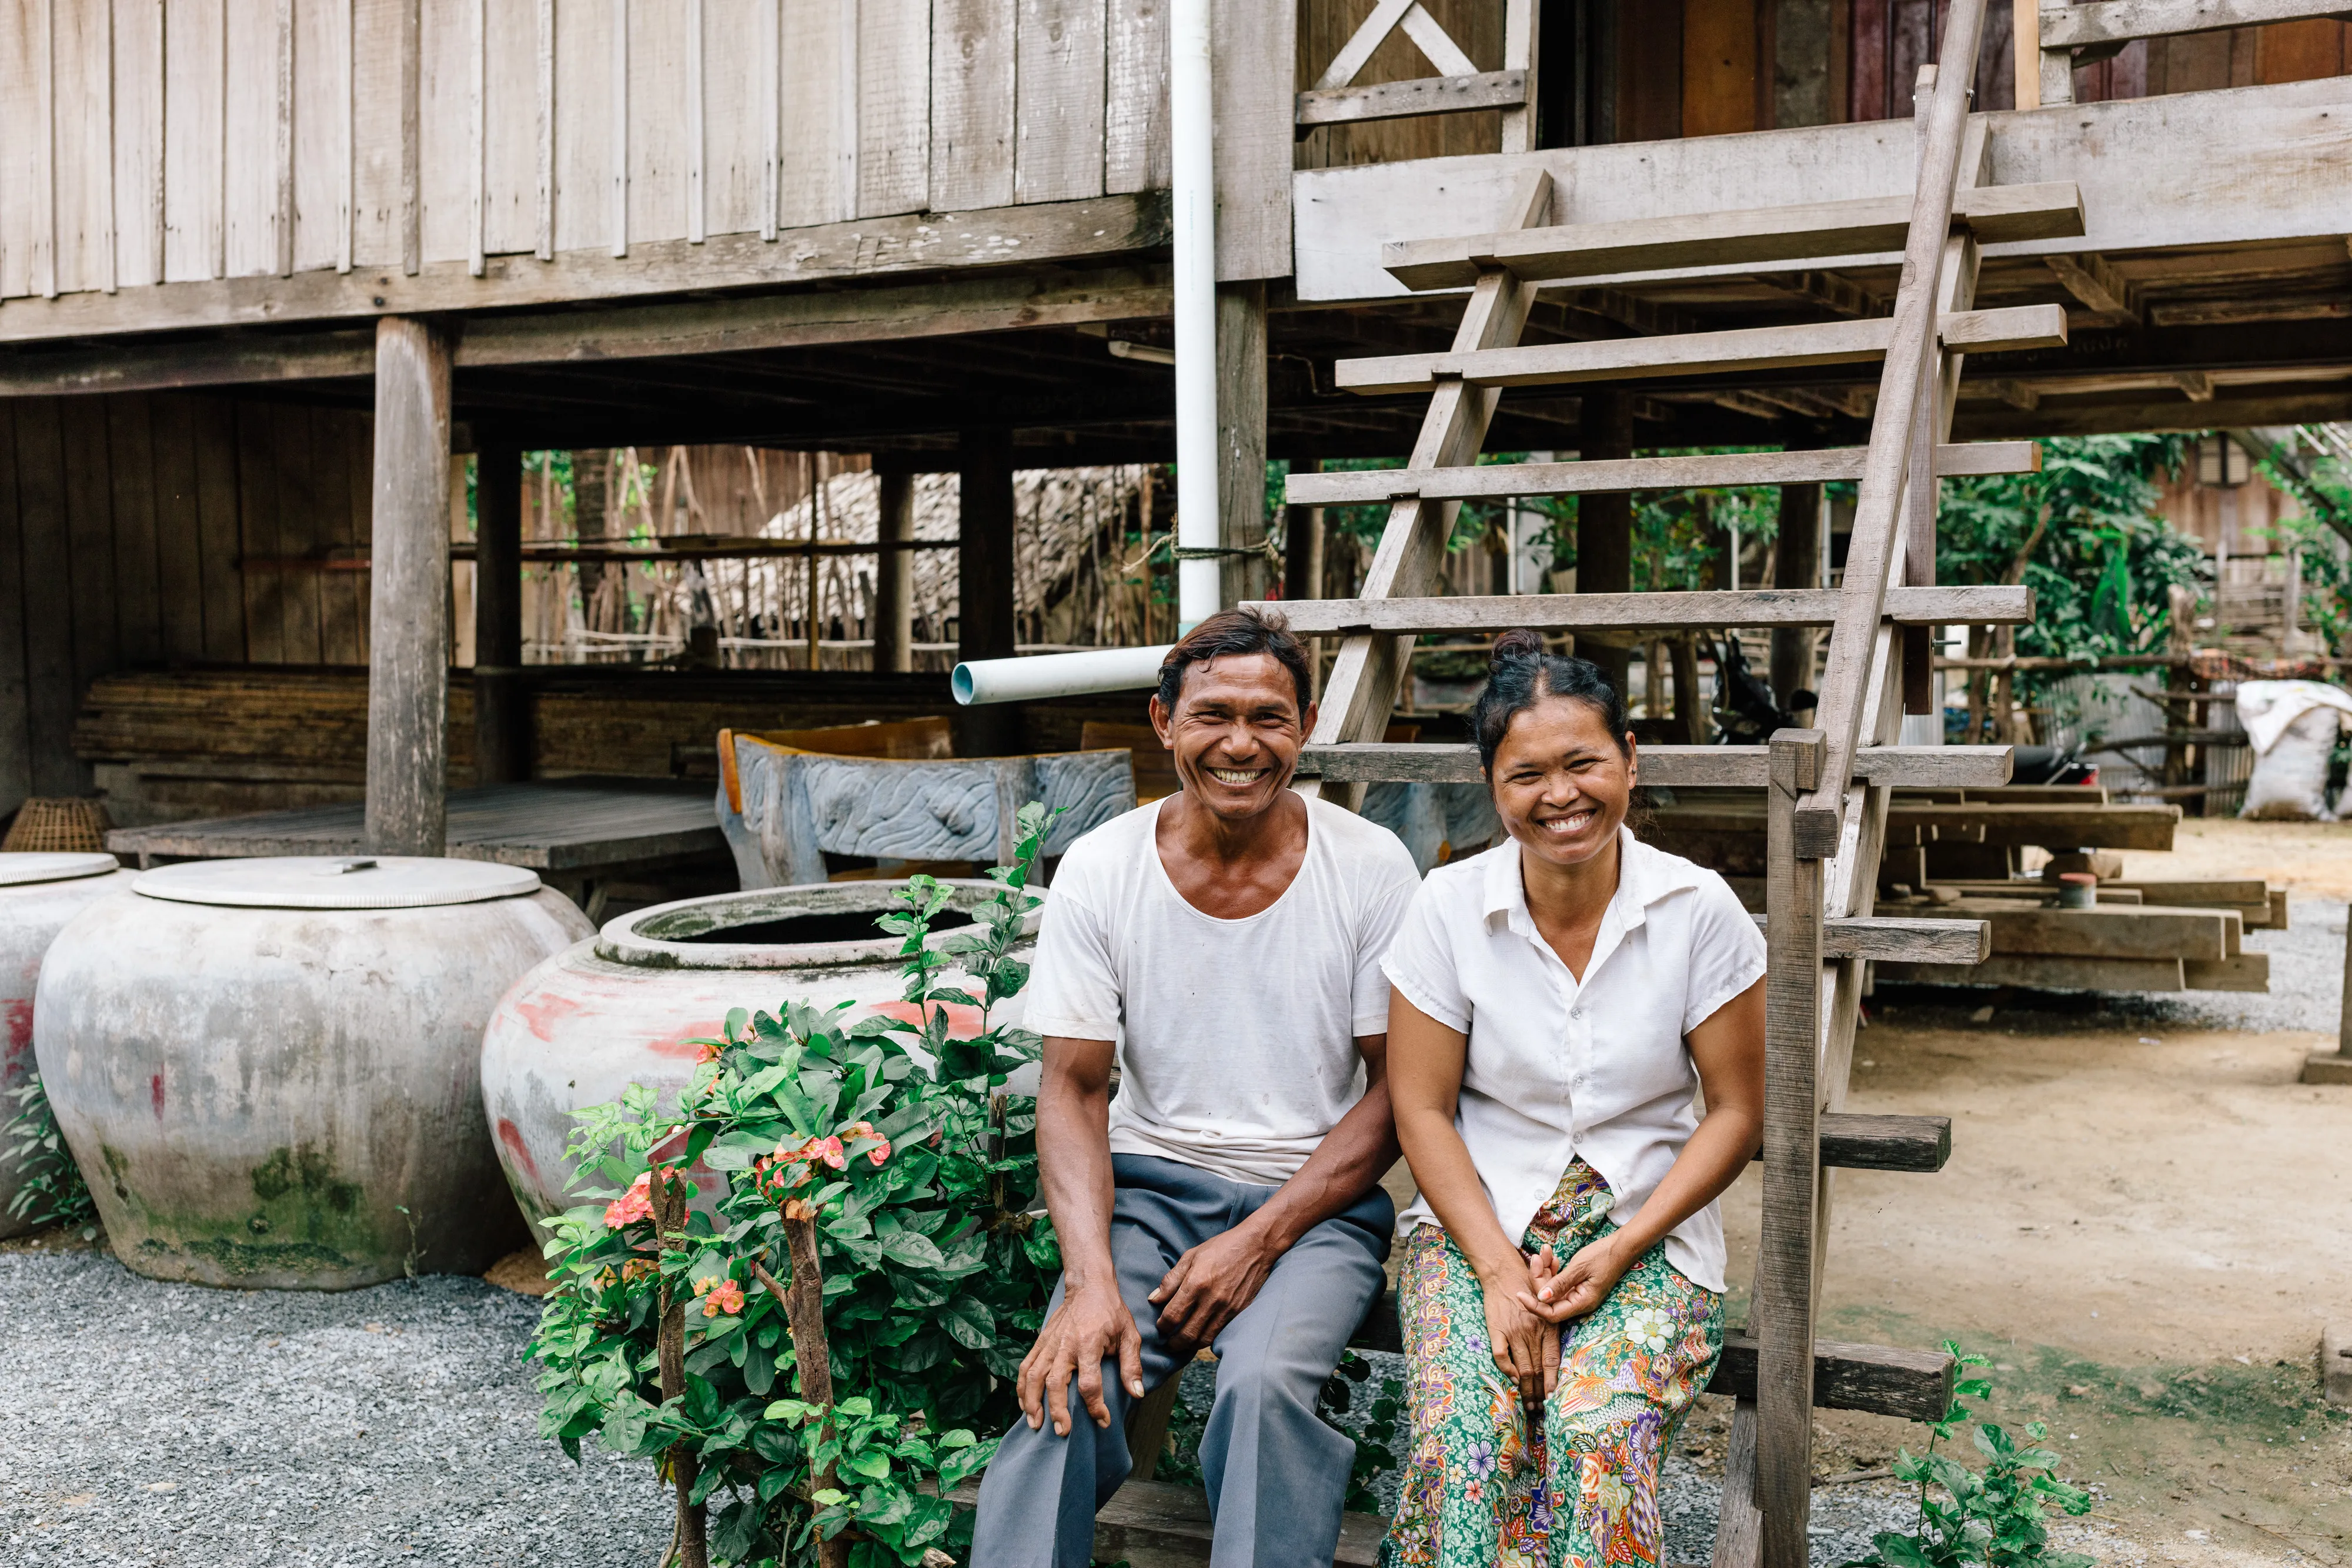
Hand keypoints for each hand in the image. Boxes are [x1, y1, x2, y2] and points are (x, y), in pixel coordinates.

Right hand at [1017, 1279, 1142, 1435]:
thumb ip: (1131, 1366)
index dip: (1095, 1406)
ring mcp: (1049, 1344)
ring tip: (1036, 1425)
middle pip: (1055, 1383)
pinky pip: (1025, 1367)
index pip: (1090, 1382)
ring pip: (1034, 1377)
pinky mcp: (1040, 1342)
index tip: (1103, 1420)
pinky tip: (1024, 1405)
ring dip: (1033, 1402)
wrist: (1088, 1286)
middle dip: (1057, 1410)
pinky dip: (1021, 1387)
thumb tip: (1137, 1393)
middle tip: (1062, 1431)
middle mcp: (1065, 1345)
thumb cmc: (1111, 1312)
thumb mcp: (1129, 1335)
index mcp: (1088, 1344)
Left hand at [1148, 1223, 1280, 1353]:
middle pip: (1187, 1334)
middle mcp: (1212, 1299)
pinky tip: (1201, 1336)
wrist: (1256, 1246)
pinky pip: (1220, 1334)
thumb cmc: (1221, 1248)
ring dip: (1190, 1346)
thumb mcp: (1191, 1256)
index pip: (1172, 1315)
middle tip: (1169, 1343)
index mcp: (1196, 1283)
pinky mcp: (1240, 1312)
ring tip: (1183, 1343)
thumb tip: (1154, 1299)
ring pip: (1204, 1339)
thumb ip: (1171, 1280)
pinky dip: (1208, 1339)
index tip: (1160, 1326)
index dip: (1162, 1326)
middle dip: (1174, 1343)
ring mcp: (1228, 1308)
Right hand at [1478, 1260, 1562, 1397]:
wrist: (1503, 1272)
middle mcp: (1532, 1331)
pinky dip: (1506, 1370)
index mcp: (1547, 1327)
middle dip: (1538, 1393)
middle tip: (1539, 1409)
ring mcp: (1514, 1331)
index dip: (1552, 1382)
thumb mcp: (1547, 1307)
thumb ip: (1550, 1331)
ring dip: (1524, 1389)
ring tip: (1527, 1403)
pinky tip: (1511, 1378)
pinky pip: (1501, 1356)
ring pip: (1521, 1368)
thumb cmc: (1528, 1287)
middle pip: (1536, 1370)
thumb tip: (1552, 1359)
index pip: (1552, 1361)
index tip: (1553, 1398)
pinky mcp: (1497, 1330)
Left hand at [1519, 1232, 1635, 1324]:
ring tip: (1544, 1252)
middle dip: (1539, 1279)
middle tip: (1536, 1257)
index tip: (1519, 1294)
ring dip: (1545, 1271)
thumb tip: (1541, 1299)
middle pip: (1549, 1300)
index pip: (1552, 1314)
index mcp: (1582, 1303)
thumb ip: (1560, 1283)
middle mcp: (1579, 1302)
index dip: (1534, 1307)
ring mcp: (1577, 1294)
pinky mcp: (1576, 1285)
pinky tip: (1552, 1257)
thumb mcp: (1580, 1267)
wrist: (1621, 1246)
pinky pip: (1558, 1282)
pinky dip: (1552, 1270)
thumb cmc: (1604, 1255)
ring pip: (1552, 1289)